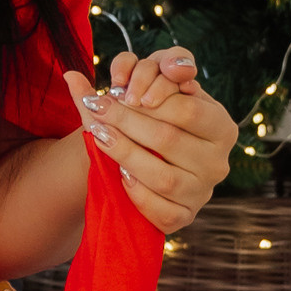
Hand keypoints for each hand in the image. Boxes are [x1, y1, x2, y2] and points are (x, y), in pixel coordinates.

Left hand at [65, 48, 236, 235]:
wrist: (151, 160)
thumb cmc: (154, 119)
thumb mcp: (151, 92)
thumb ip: (124, 74)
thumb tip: (70, 76)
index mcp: (221, 126)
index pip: (187, 109)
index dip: (150, 98)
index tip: (116, 90)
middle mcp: (218, 161)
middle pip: (169, 139)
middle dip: (127, 121)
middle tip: (98, 109)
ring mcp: (202, 192)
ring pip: (163, 177)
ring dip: (125, 154)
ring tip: (100, 136)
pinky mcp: (184, 217)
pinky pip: (161, 211)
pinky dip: (137, 193)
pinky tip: (119, 175)